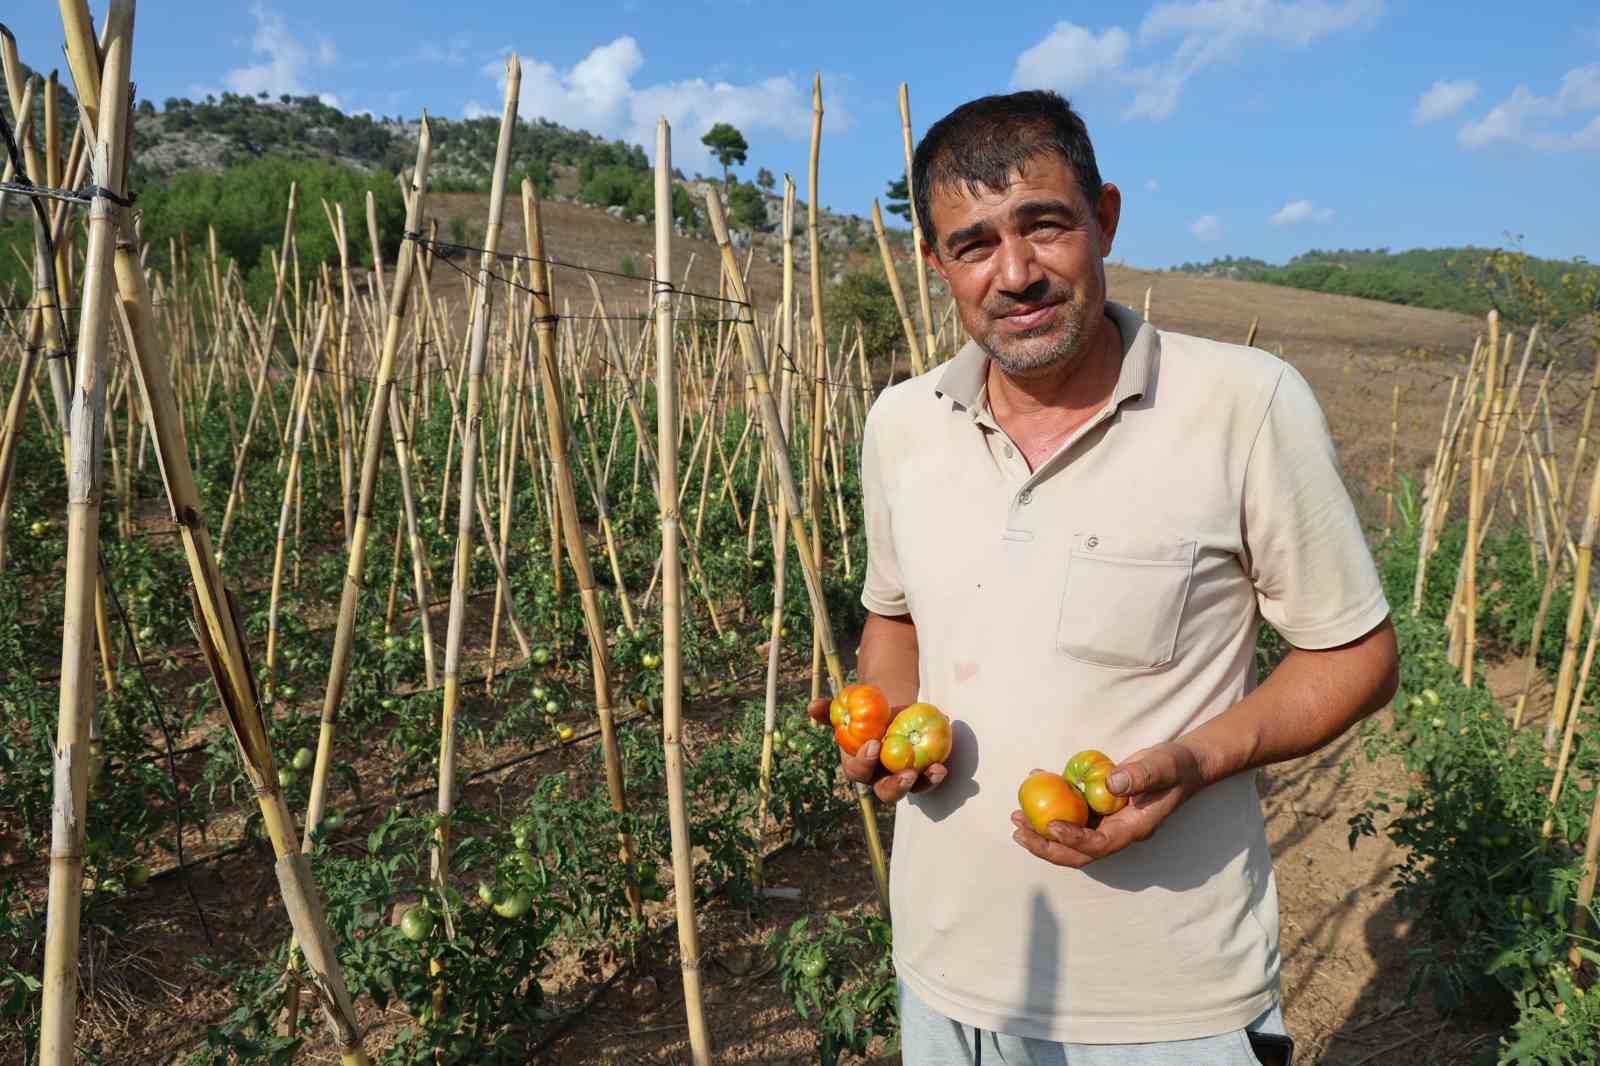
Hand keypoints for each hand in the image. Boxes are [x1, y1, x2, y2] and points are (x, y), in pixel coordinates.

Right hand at [806, 697, 947, 802]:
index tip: (873, 745)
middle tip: (907, 773)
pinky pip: (931, 773)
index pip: (858, 772)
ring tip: (936, 770)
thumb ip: (830, 710)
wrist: (888, 705)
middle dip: (897, 786)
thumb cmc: (863, 709)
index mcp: (859, 766)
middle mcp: (881, 776)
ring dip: (925, 782)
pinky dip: (938, 768)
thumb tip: (813, 707)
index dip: (864, 763)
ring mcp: (905, 775)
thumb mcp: (847, 707)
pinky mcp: (924, 768)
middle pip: (887, 791)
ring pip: (914, 788)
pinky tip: (944, 758)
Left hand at [1009, 742, 1205, 867]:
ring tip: (1016, 816)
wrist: (1182, 765)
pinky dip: (1051, 801)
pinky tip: (1035, 779)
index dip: (1073, 840)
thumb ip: (1140, 776)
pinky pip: (1071, 811)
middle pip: (1077, 852)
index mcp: (1131, 830)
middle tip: (1019, 831)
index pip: (1098, 845)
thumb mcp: (1162, 767)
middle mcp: (1116, 831)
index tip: (1052, 825)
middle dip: (1046, 846)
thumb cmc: (1175, 767)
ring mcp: (1106, 821)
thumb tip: (1111, 783)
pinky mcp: (1099, 807)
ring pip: (1069, 836)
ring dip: (1041, 830)